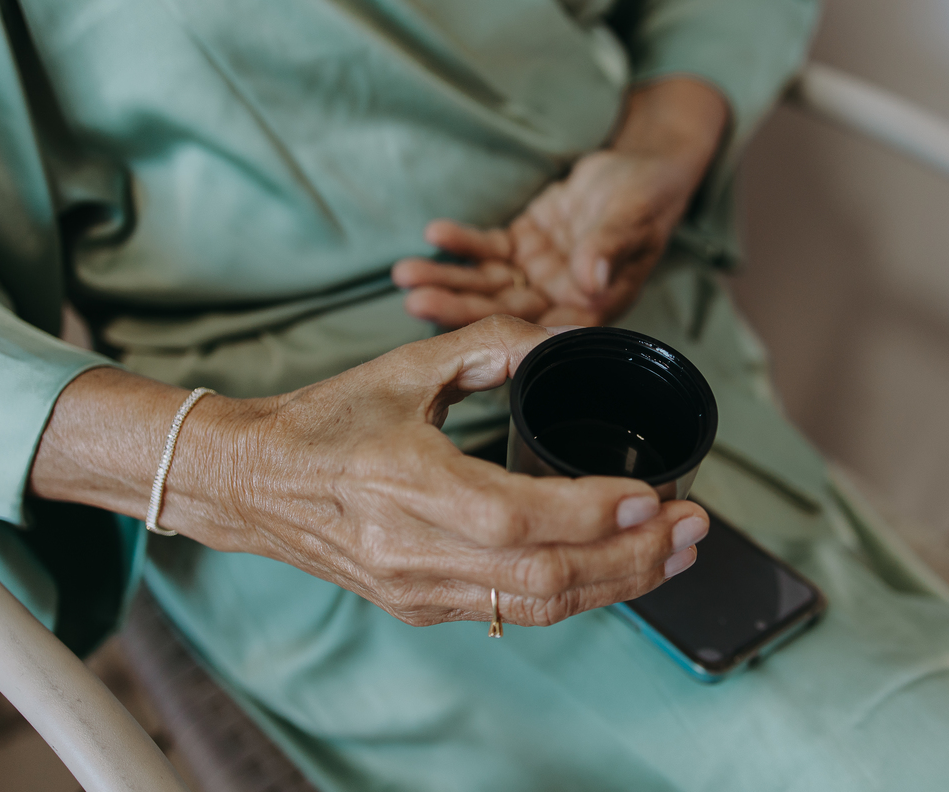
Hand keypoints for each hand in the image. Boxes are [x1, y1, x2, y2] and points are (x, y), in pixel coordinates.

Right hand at [30, 316, 708, 627]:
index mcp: (404, 482)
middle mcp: (411, 550)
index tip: (655, 495)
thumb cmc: (327, 421)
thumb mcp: (403, 368)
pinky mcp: (420, 606)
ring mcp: (416, 588)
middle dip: (633, 559)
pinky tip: (617, 571)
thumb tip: (563, 335)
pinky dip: (576, 595)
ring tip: (676, 555)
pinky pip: (513, 612)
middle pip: (544, 577)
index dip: (593, 515)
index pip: (517, 517)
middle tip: (695, 527)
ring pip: (538, 606)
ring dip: (618, 585)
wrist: (253, 486)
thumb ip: (487, 346)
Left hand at [392, 77, 729, 328]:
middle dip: (458, 305)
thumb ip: (610, 248)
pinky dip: (461, 244)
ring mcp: (538, 275)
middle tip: (415, 301)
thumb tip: (590, 280)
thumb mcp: (633, 217)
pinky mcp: (523, 247)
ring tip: (405, 273)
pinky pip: (487, 250)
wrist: (643, 167)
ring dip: (447, 279)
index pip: (543, 329)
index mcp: (592, 307)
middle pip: (502, 310)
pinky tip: (435, 235)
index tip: (464, 328)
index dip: (504, 329)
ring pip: (486, 284)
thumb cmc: (650, 196)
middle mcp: (560, 299)